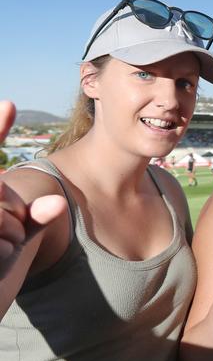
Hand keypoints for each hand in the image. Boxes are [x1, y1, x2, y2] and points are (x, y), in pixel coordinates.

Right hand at [0, 101, 66, 280]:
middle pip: (3, 198)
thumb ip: (33, 219)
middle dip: (14, 224)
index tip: (10, 105)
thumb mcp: (13, 242)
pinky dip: (4, 255)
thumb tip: (58, 202)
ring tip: (0, 255)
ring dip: (8, 242)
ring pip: (4, 220)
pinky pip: (3, 242)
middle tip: (8, 244)